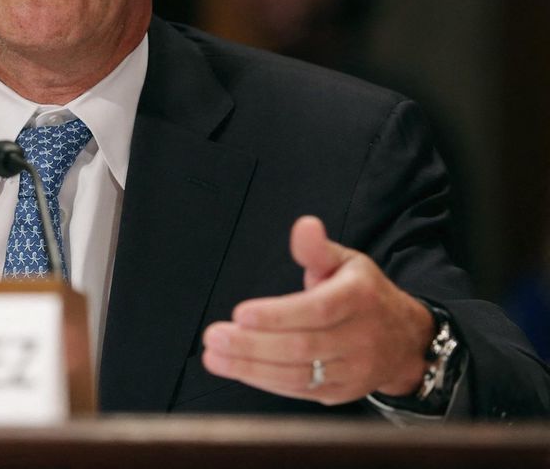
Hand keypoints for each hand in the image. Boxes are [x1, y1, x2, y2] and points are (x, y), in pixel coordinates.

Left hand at [201, 215, 433, 403]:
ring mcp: (353, 370)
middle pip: (302, 347)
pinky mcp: (341, 393)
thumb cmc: (363, 294)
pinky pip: (299, 391)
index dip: (277, 315)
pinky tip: (237, 368)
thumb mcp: (346, 262)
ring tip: (214, 357)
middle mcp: (360, 338)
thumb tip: (304, 226)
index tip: (239, 313)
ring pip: (298, 374)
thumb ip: (317, 249)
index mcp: (360, 299)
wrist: (405, 341)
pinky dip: (264, 381)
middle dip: (252, 345)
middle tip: (213, 337)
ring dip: (250, 368)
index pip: (317, 310)